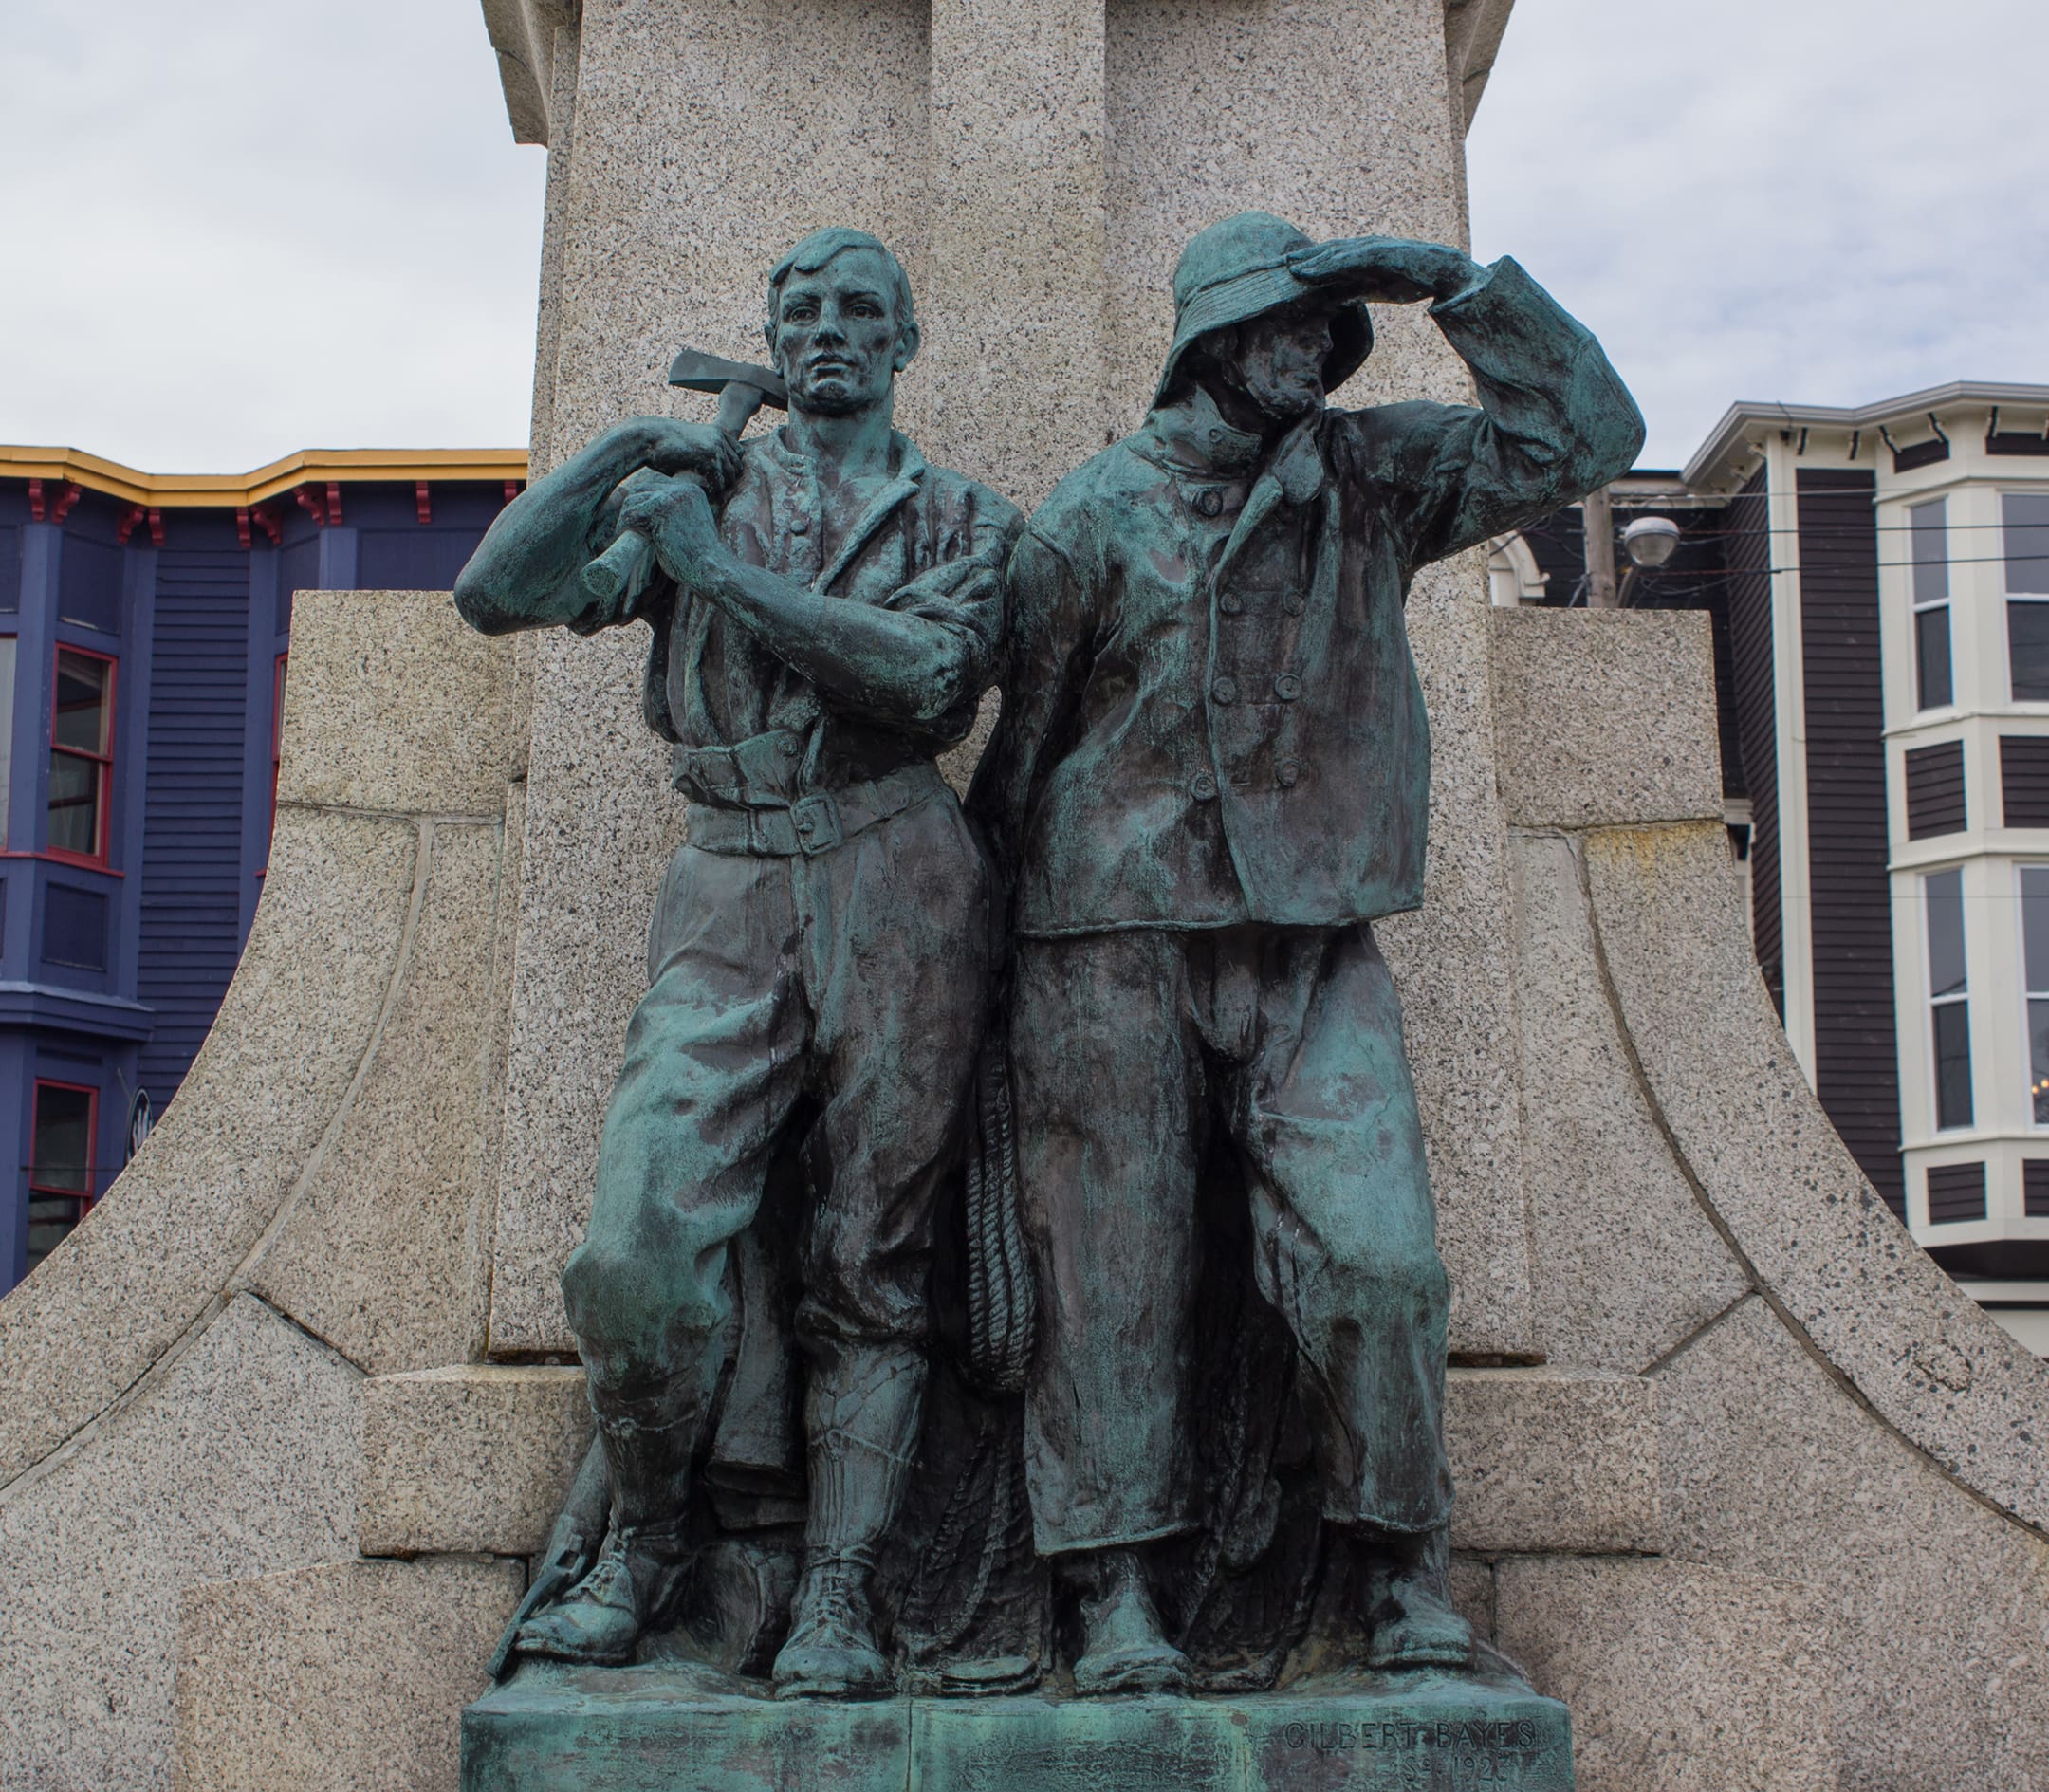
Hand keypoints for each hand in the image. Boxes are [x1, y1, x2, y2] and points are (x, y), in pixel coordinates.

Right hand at [616, 417, 741, 489]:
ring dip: (718, 486)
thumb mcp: (690, 445)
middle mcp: (720, 438)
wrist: (648, 437)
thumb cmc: (665, 445)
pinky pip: (719, 482)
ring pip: (730, 476)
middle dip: (725, 479)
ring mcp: (716, 447)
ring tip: (702, 486)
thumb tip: (722, 477)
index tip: (712, 475)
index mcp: (717, 432)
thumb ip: (707, 454)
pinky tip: (697, 487)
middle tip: (708, 485)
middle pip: (737, 467)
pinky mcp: (709, 459)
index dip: (728, 467)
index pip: (738, 454)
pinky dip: (710, 490)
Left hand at [618, 475, 726, 587]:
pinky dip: (624, 525)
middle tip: (628, 529)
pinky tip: (625, 536)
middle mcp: (682, 489)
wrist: (712, 568)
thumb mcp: (687, 527)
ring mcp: (672, 498)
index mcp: (691, 491)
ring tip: (628, 534)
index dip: (642, 503)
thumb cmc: (698, 557)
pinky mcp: (661, 510)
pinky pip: (631, 513)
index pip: (655, 486)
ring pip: (633, 499)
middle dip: (631, 508)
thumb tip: (643, 513)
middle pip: (641, 489)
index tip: (637, 521)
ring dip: (626, 518)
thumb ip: (671, 515)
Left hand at [1286, 236, 1479, 305]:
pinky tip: (1309, 272)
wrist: (1445, 272)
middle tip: (1273, 266)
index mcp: (1362, 255)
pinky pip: (1348, 259)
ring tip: (1285, 268)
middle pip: (1325, 251)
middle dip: (1300, 258)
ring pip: (1332, 253)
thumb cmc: (1412, 280)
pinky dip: (1326, 264)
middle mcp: (1364, 247)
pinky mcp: (1379, 253)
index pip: (1328, 258)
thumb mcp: (1375, 289)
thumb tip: (1333, 299)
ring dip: (1308, 260)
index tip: (1282, 272)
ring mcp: (1371, 248)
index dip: (1305, 263)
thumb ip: (1354, 290)